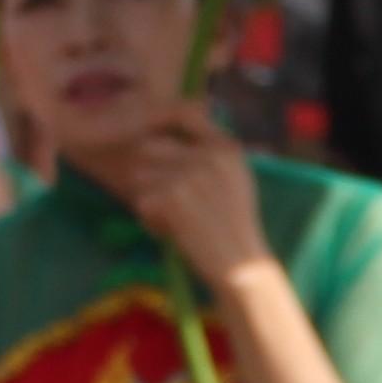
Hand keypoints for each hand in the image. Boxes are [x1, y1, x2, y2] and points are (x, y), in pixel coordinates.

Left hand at [86, 107, 271, 286]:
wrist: (241, 265)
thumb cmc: (234, 227)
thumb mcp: (234, 179)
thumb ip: (209, 153)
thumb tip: (173, 130)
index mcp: (225, 147)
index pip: (181, 117)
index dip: (161, 136)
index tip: (159, 159)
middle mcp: (209, 154)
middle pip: (150, 147)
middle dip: (149, 175)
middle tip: (166, 202)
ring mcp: (190, 174)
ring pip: (141, 177)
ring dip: (149, 201)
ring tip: (174, 221)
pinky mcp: (173, 197)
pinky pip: (142, 203)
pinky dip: (151, 223)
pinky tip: (173, 234)